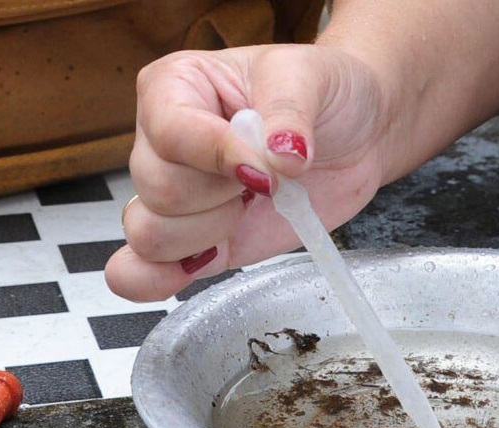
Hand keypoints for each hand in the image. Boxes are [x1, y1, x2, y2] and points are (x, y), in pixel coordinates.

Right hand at [105, 44, 390, 300]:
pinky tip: (199, 262)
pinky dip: (156, 279)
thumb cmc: (324, 92)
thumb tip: (278, 156)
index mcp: (175, 87)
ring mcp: (177, 197)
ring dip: (210, 231)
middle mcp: (161, 143)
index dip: (217, 156)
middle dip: (222, 194)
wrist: (358, 135)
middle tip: (266, 179)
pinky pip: (140, 272)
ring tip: (251, 204)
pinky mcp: (198, 242)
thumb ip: (288, 111)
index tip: (266, 166)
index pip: (170, 132)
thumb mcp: (310, 77)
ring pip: (149, 233)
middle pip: (159, 188)